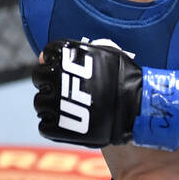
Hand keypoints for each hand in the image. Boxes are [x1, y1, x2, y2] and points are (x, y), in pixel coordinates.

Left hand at [32, 40, 178, 150]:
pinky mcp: (61, 127)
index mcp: (69, 55)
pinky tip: (67, 124)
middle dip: (49, 84)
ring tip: (69, 110)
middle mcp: (59, 77)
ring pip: (40, 103)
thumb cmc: (124, 79)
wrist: (139, 109)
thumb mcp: (106, 52)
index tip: (65, 72)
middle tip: (66, 91)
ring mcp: (58, 102)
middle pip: (39, 78)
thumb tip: (43, 57)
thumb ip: (75, 52)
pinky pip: (44, 126)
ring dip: (50, 106)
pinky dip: (52, 126)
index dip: (54, 63)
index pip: (47, 54)